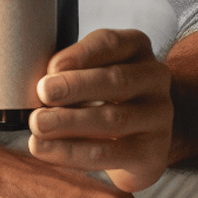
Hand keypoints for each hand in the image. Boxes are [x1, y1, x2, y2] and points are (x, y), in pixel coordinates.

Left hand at [29, 29, 173, 192]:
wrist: (137, 140)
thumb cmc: (102, 96)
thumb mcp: (89, 72)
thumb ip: (67, 71)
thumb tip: (38, 83)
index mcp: (137, 47)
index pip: (111, 43)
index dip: (81, 54)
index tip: (52, 66)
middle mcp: (155, 78)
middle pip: (116, 80)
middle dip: (75, 87)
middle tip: (42, 93)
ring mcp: (159, 117)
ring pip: (113, 120)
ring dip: (69, 122)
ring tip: (37, 124)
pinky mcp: (153, 154)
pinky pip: (109, 154)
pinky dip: (72, 152)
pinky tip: (45, 149)